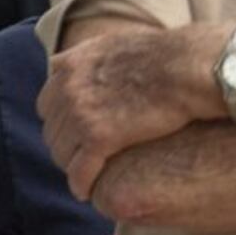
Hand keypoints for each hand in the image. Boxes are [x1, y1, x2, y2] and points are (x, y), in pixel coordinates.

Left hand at [40, 25, 215, 198]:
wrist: (187, 67)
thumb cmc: (167, 55)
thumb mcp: (119, 43)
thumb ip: (95, 56)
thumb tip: (95, 62)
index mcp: (71, 65)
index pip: (47, 103)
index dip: (60, 121)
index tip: (75, 133)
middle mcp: (69, 88)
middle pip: (52, 131)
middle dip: (65, 147)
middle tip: (81, 159)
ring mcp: (81, 113)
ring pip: (62, 154)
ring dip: (72, 167)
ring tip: (86, 177)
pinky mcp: (99, 137)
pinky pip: (80, 170)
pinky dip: (81, 183)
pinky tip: (87, 191)